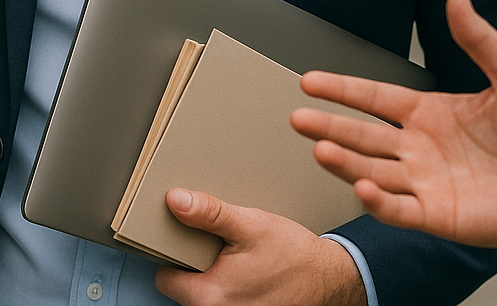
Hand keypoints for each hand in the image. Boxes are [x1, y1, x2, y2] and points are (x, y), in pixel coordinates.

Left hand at [155, 189, 364, 305]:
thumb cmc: (293, 256)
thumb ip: (209, 213)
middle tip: (212, 239)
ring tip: (230, 251)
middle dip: (193, 261)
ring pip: (203, 293)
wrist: (331, 279)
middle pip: (183, 286)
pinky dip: (226, 283)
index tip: (182, 234)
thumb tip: (175, 200)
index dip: (170, 251)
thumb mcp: (249, 225)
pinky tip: (242, 266)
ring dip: (210, 271)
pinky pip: (223, 299)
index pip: (165, 277)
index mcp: (210, 297)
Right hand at [291, 0, 496, 248]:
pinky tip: (362, 187)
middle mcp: (419, 148)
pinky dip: (379, 202)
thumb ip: (479, 39)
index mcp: (429, 112)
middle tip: (298, 119)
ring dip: (344, 162)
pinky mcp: (440, 216)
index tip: (308, 81)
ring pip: (372, 171)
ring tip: (320, 149)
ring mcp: (426, 183)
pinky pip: (401, 210)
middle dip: (328, 126)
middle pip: (362, 135)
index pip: (373, 97)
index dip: (341, 88)